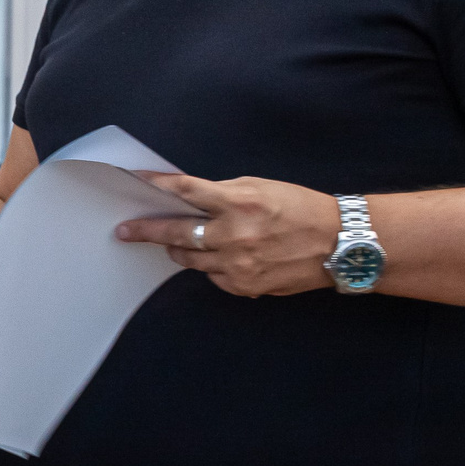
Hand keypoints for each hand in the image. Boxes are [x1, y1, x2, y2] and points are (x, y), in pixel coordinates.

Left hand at [114, 174, 338, 297]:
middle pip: (177, 234)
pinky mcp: (244, 285)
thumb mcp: (261, 188)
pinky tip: (226, 258)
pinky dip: (213, 266)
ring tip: (178, 244)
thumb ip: (223, 194)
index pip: (186, 191)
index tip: (136, 180)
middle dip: (147, 231)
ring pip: (191, 260)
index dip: (158, 185)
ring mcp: (238, 264)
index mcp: (238, 202)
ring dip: (181, 250)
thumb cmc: (301, 209)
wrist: (339, 244)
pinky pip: (214, 277)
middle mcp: (234, 235)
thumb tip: (190, 198)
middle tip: (125, 230)